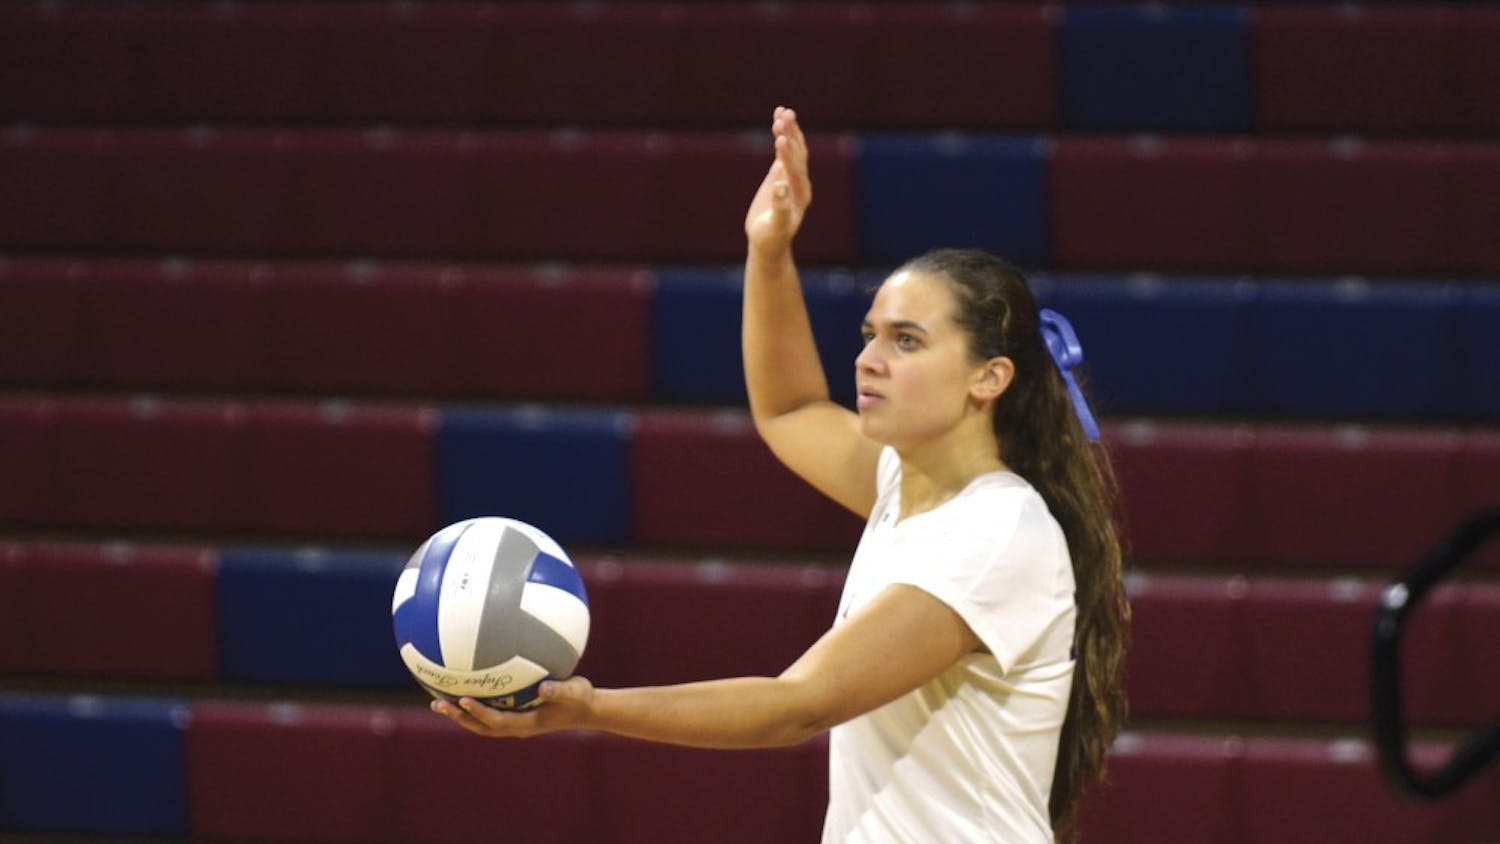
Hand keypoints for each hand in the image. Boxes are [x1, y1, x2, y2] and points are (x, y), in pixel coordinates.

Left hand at [429, 675, 595, 737]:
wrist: (586, 710)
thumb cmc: (581, 698)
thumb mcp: (575, 692)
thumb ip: (559, 690)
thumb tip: (543, 687)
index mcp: (528, 724)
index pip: (497, 721)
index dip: (479, 712)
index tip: (463, 700)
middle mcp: (517, 727)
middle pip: (481, 727)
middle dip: (459, 717)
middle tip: (438, 704)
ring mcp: (515, 723)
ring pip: (481, 724)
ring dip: (460, 715)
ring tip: (438, 702)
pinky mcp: (515, 716)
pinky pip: (488, 714)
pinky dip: (473, 707)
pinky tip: (463, 690)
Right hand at [744, 106, 811, 257]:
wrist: (769, 242)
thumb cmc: (771, 238)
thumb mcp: (775, 227)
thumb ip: (780, 208)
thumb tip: (781, 185)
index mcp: (801, 195)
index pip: (795, 170)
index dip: (787, 155)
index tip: (778, 139)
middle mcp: (801, 183)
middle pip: (797, 154)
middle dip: (791, 135)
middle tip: (784, 115)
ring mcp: (792, 176)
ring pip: (793, 149)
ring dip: (789, 131)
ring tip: (783, 111)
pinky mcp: (783, 173)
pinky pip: (784, 151)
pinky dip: (781, 136)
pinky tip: (777, 121)